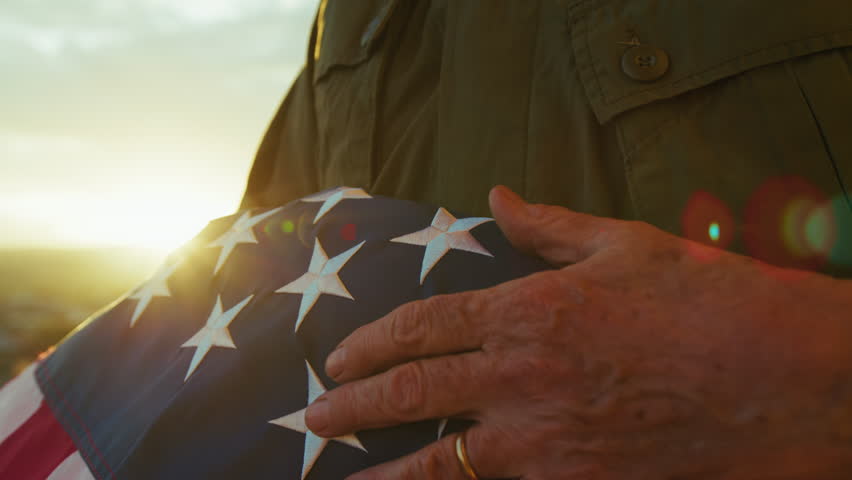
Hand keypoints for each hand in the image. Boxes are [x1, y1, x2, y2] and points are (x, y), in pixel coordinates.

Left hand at [306, 186, 851, 478]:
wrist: (785, 379)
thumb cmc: (707, 302)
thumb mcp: (626, 245)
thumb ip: (550, 226)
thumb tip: (501, 198)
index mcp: (528, 308)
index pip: (422, 324)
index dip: (369, 342)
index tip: (337, 358)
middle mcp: (523, 376)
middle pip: (411, 391)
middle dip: (351, 405)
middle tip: (313, 417)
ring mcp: (546, 439)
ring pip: (440, 461)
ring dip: (383, 470)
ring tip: (340, 478)